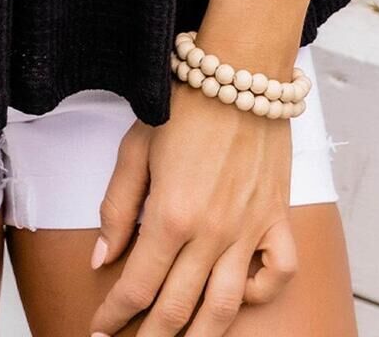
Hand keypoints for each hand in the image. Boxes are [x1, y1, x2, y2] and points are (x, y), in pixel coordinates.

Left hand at [88, 81, 297, 335]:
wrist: (238, 68)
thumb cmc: (184, 100)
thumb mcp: (135, 148)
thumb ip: (117, 207)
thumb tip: (102, 259)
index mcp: (171, 215)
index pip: (138, 286)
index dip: (115, 314)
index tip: (101, 328)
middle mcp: (212, 232)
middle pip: (179, 308)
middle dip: (152, 336)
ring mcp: (249, 228)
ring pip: (226, 306)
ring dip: (201, 335)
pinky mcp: (277, 216)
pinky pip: (277, 272)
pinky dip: (261, 292)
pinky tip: (240, 293)